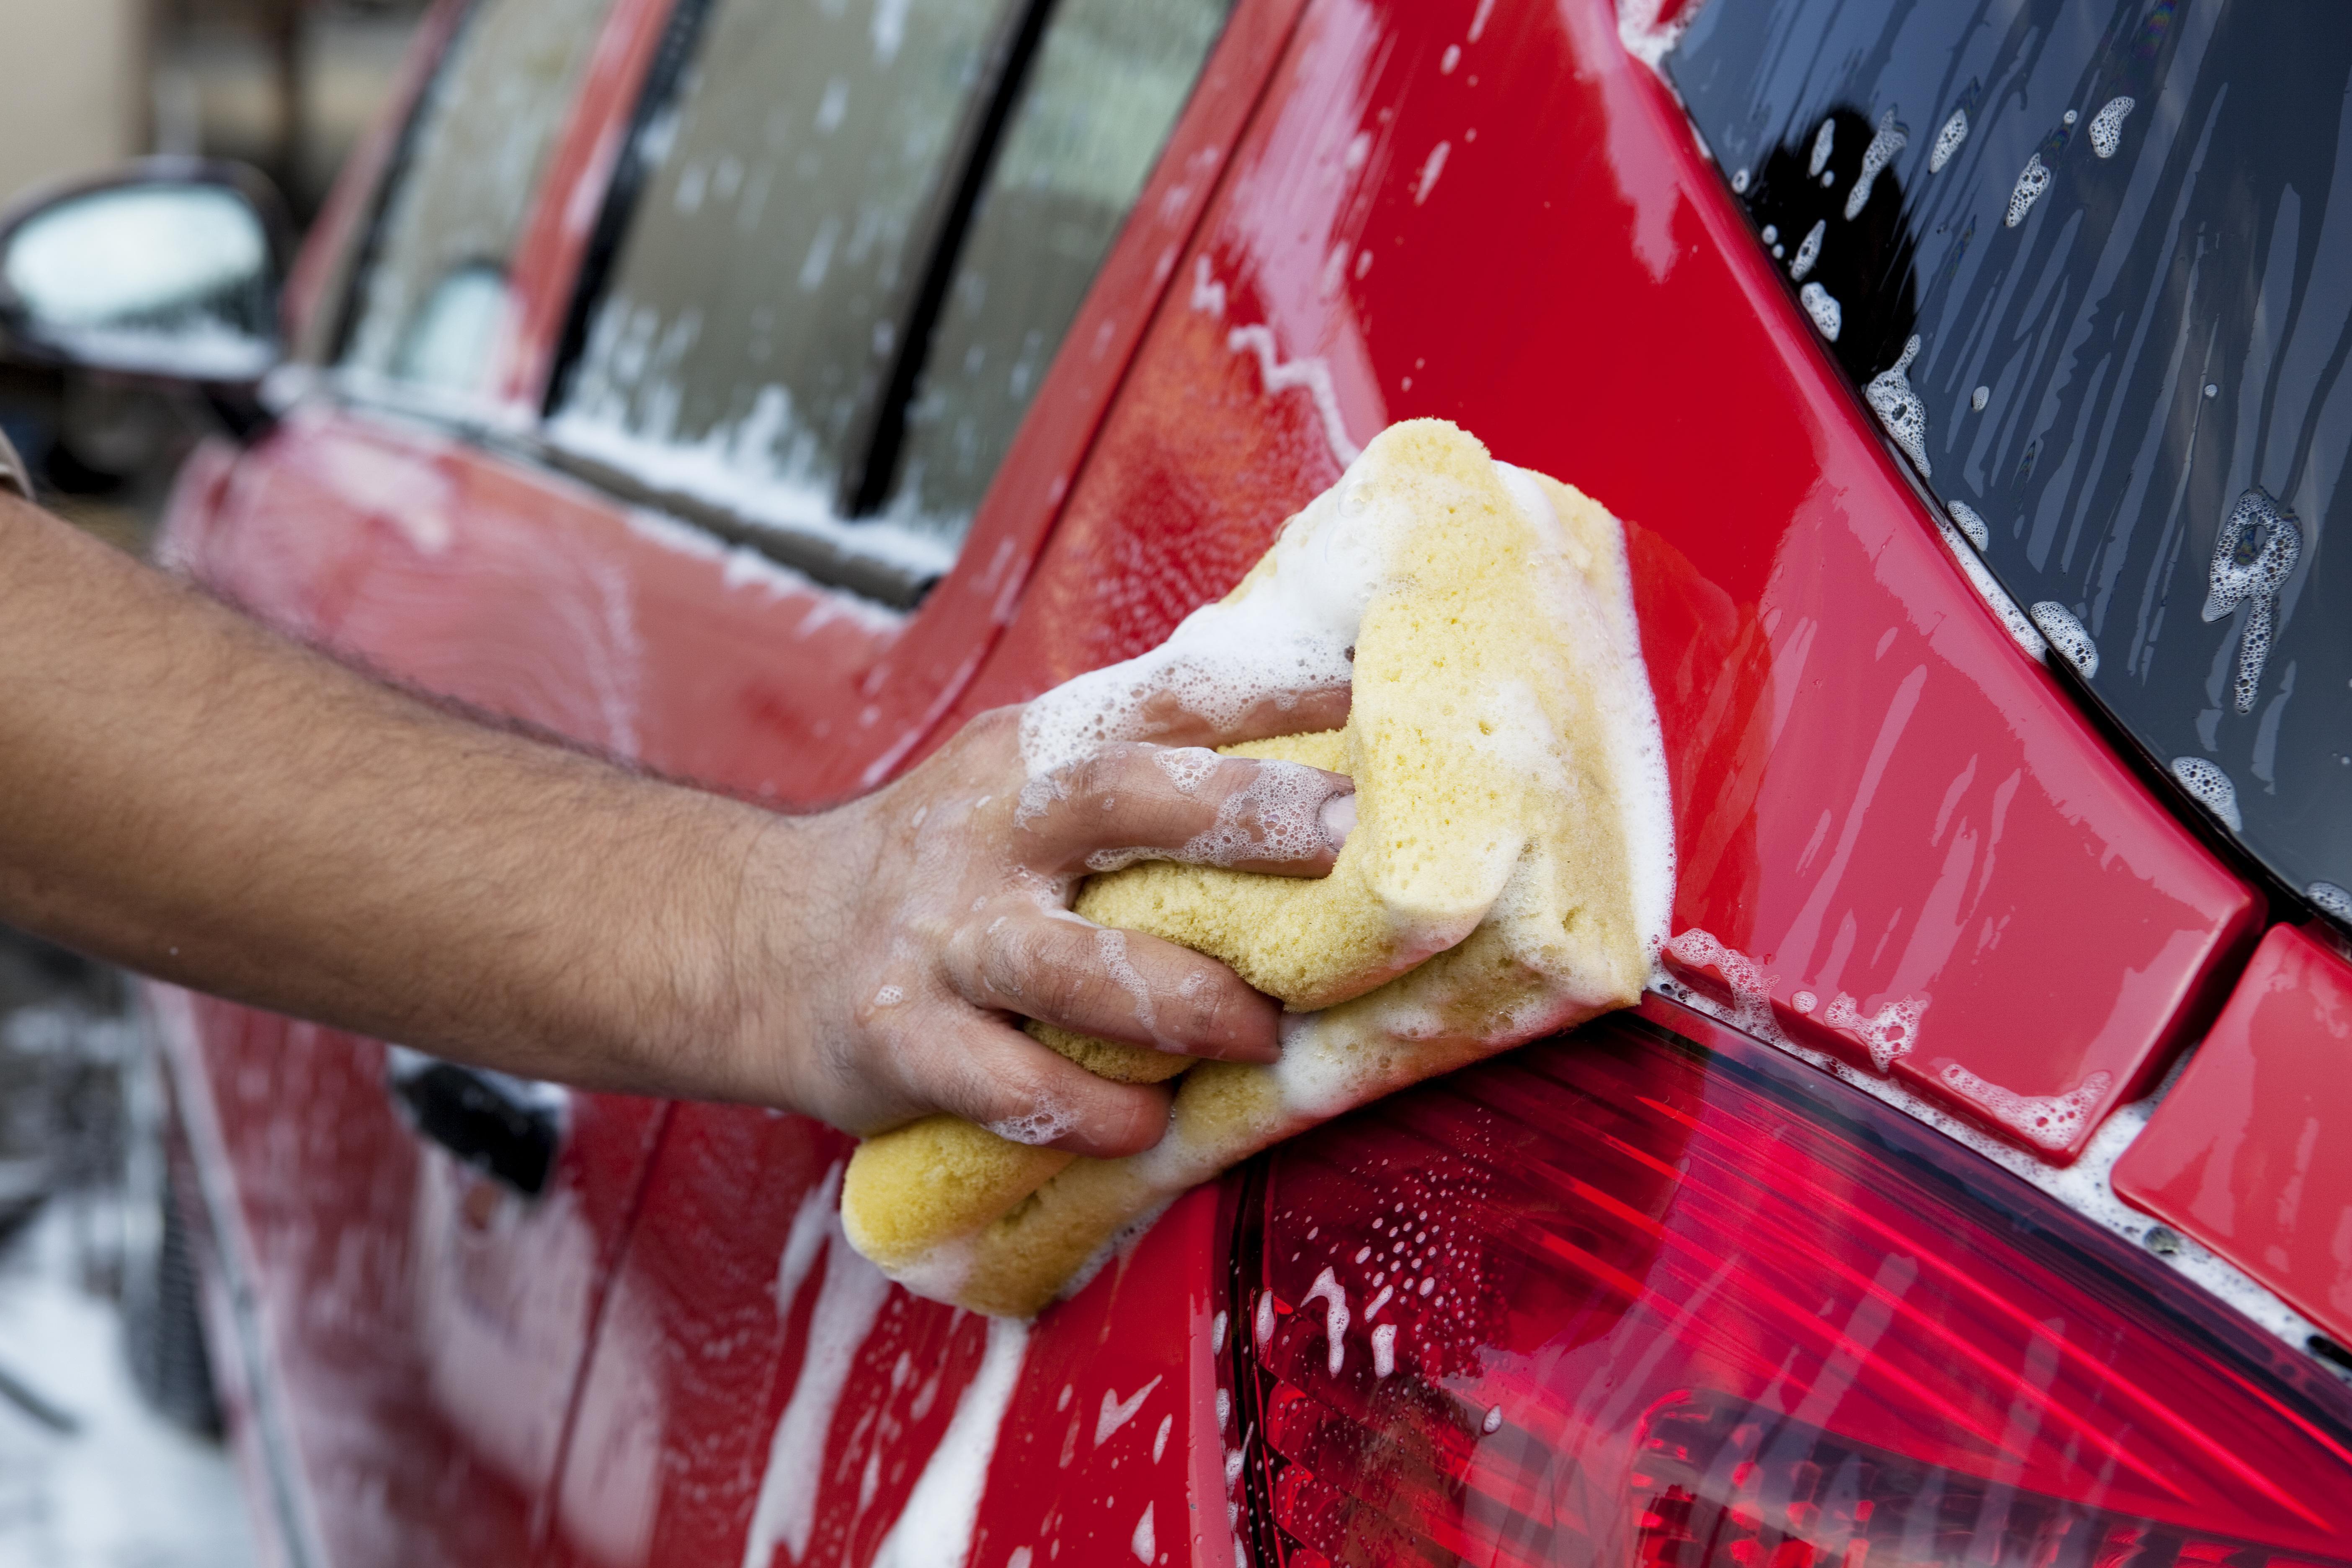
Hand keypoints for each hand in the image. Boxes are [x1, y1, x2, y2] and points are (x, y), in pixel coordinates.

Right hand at [728, 690, 1352, 1157]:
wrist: (755, 939)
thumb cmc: (941, 866)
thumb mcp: (1022, 783)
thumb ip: (1139, 774)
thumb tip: (1313, 775)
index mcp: (1036, 754)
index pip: (1167, 701)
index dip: (1272, 698)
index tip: (1376, 704)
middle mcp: (991, 829)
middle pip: (1122, 798)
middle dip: (1242, 815)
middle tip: (1346, 843)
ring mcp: (943, 936)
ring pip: (1070, 965)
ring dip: (1183, 1003)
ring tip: (1262, 1034)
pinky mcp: (903, 1037)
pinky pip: (1010, 1085)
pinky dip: (1091, 1108)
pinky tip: (1148, 1121)